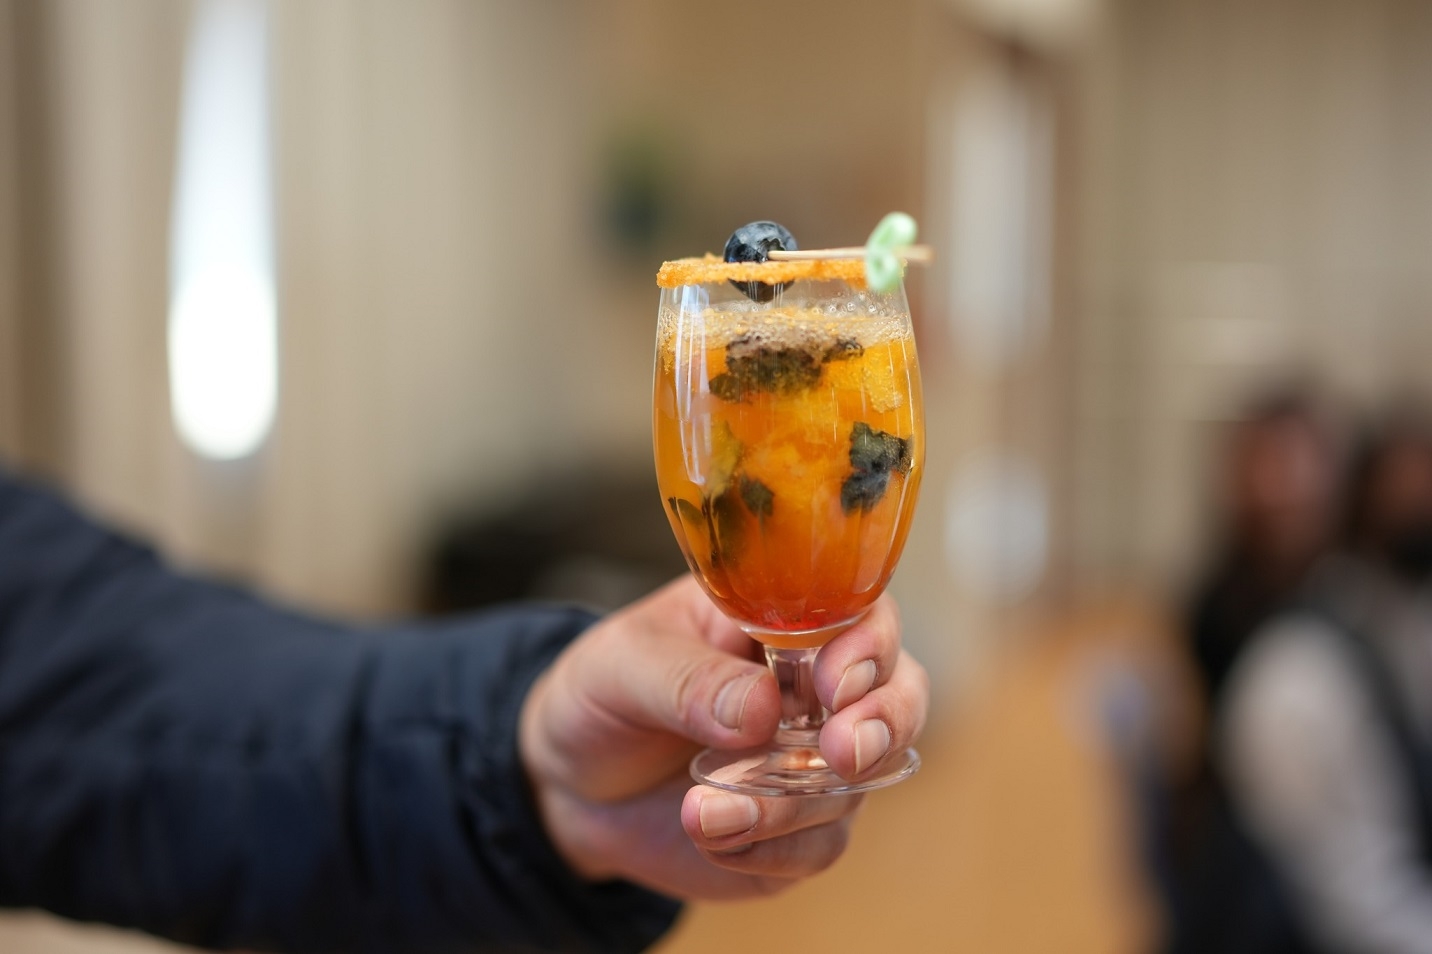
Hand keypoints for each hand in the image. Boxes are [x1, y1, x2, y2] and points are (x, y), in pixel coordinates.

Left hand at [518, 575, 928, 899]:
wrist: (571, 782)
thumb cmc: (602, 694)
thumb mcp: (621, 666)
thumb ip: (687, 680)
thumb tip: (762, 708)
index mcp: (783, 619)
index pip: (860, 613)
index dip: (866, 645)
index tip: (833, 681)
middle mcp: (818, 686)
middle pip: (901, 692)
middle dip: (884, 723)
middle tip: (842, 752)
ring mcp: (817, 759)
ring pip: (861, 780)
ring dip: (791, 802)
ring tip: (704, 812)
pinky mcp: (801, 828)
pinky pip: (821, 845)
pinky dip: (771, 848)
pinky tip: (713, 837)